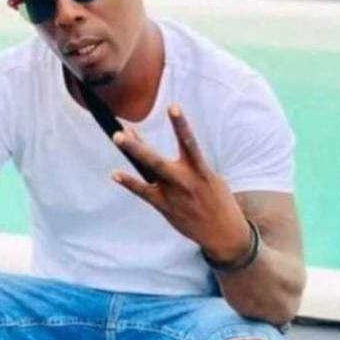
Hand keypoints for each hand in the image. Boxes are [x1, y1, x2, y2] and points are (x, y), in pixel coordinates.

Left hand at [112, 104, 251, 262]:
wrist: (224, 233)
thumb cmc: (213, 198)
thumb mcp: (208, 177)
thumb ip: (185, 162)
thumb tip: (172, 151)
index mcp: (200, 170)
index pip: (189, 142)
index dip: (181, 124)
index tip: (173, 106)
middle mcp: (185, 181)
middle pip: (156, 160)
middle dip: (139, 145)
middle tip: (122, 131)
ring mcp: (172, 194)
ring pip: (149, 171)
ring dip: (133, 155)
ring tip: (118, 138)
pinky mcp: (165, 207)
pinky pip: (144, 192)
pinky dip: (130, 182)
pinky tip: (115, 174)